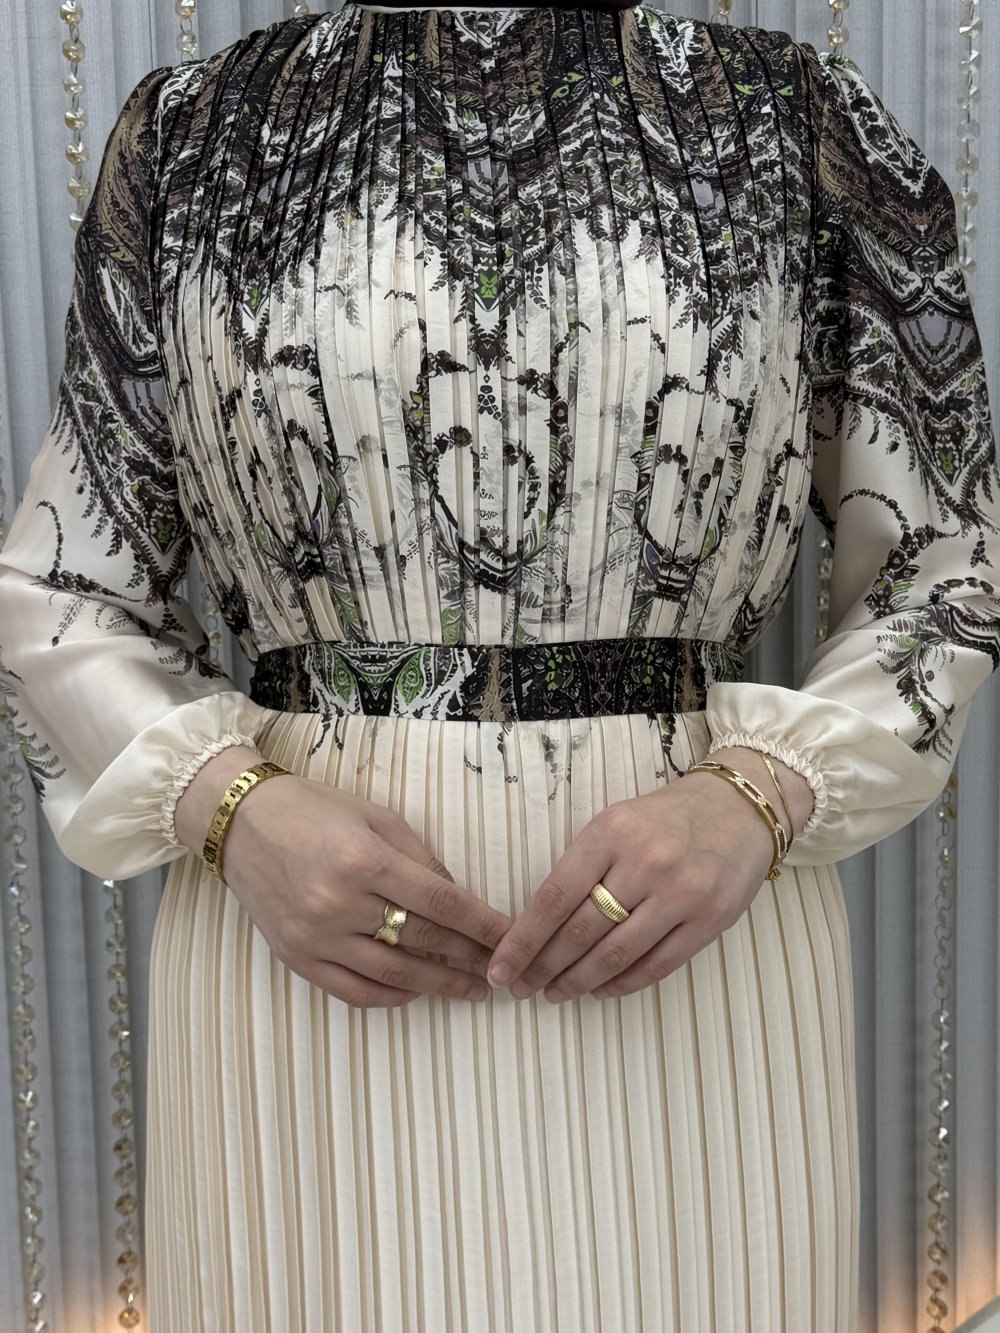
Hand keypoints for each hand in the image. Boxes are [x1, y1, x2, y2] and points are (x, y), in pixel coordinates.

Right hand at [175, 746, 514, 1007]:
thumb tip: (458, 897)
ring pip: (393, 973)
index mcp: (365, 859)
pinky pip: (353, 991)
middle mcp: (340, 903)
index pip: (442, 901)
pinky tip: (417, 991)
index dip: (482, 924)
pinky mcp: (296, 958)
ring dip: (440, 985)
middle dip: (469, 956)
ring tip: (472, 989)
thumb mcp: (375, 816)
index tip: (512, 937)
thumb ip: (419, 857)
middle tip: (502, 967)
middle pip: (423, 940)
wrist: (240, 822)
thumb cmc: (313, 809)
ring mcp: (316, 936)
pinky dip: (391, 996)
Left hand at [485, 748, 811, 1002]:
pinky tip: (600, 990)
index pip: (553, 897)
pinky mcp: (710, 920)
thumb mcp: (616, 822)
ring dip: (578, 982)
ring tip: (555, 993)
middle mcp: (645, 862)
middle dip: (543, 967)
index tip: (499, 969)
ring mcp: (681, 893)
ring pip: (615, 955)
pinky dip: (622, 984)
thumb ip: (582, 866)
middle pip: (580, 931)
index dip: (522, 941)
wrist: (740, 806)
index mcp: (610, 832)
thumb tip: (536, 925)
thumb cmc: (666, 818)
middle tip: (521, 988)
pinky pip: (656, 966)